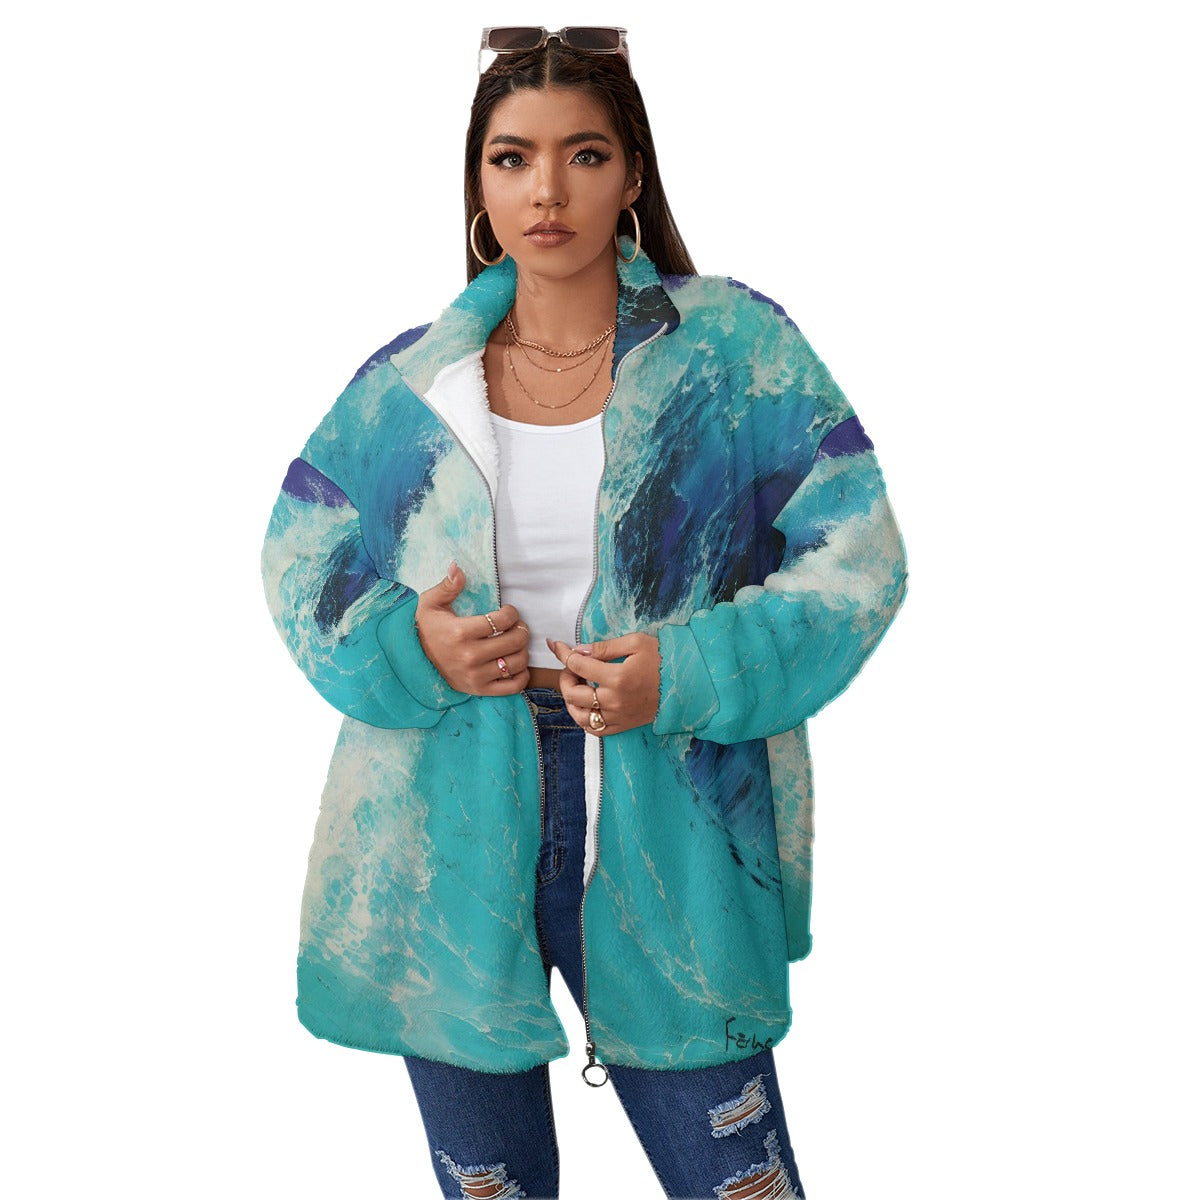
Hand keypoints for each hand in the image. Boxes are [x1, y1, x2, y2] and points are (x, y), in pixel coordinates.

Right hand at [415, 562, 529, 694]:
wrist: (412, 660)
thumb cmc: (425, 628)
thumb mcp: (430, 604)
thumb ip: (447, 586)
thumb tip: (457, 567)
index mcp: (460, 632)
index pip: (501, 621)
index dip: (511, 613)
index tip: (509, 611)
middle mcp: (470, 656)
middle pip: (514, 641)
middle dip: (522, 629)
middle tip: (517, 625)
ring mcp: (476, 676)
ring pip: (516, 663)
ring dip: (523, 650)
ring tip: (516, 643)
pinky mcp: (479, 690)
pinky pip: (512, 687)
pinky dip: (522, 676)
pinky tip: (517, 664)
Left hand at [546, 633, 660, 736]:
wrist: (687, 684)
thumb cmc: (663, 659)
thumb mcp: (636, 642)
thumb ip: (605, 647)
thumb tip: (579, 651)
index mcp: (617, 677)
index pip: (578, 665)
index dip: (563, 653)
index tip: (556, 645)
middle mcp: (614, 701)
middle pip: (572, 693)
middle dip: (565, 676)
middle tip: (572, 667)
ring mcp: (618, 716)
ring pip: (579, 716)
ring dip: (570, 700)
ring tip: (576, 686)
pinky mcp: (623, 726)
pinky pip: (594, 730)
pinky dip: (584, 719)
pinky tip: (586, 705)